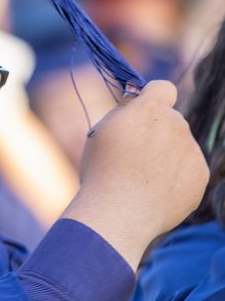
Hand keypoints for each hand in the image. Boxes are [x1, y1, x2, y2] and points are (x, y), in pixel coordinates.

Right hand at [63, 80, 207, 268]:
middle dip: (155, 133)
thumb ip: (123, 114)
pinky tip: (153, 194)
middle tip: (131, 158)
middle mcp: (177, 124)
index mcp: (149, 110)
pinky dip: (173, 180)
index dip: (152, 98)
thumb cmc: (102, 172)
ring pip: (180, 147)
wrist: (119, 212)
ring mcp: (192, 150)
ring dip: (164, 157)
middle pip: (170, 121)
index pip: (162, 88)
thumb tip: (135, 103)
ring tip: (140, 181)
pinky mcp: (201, 175)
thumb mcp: (100, 133)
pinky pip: (188, 171)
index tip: (140, 113)